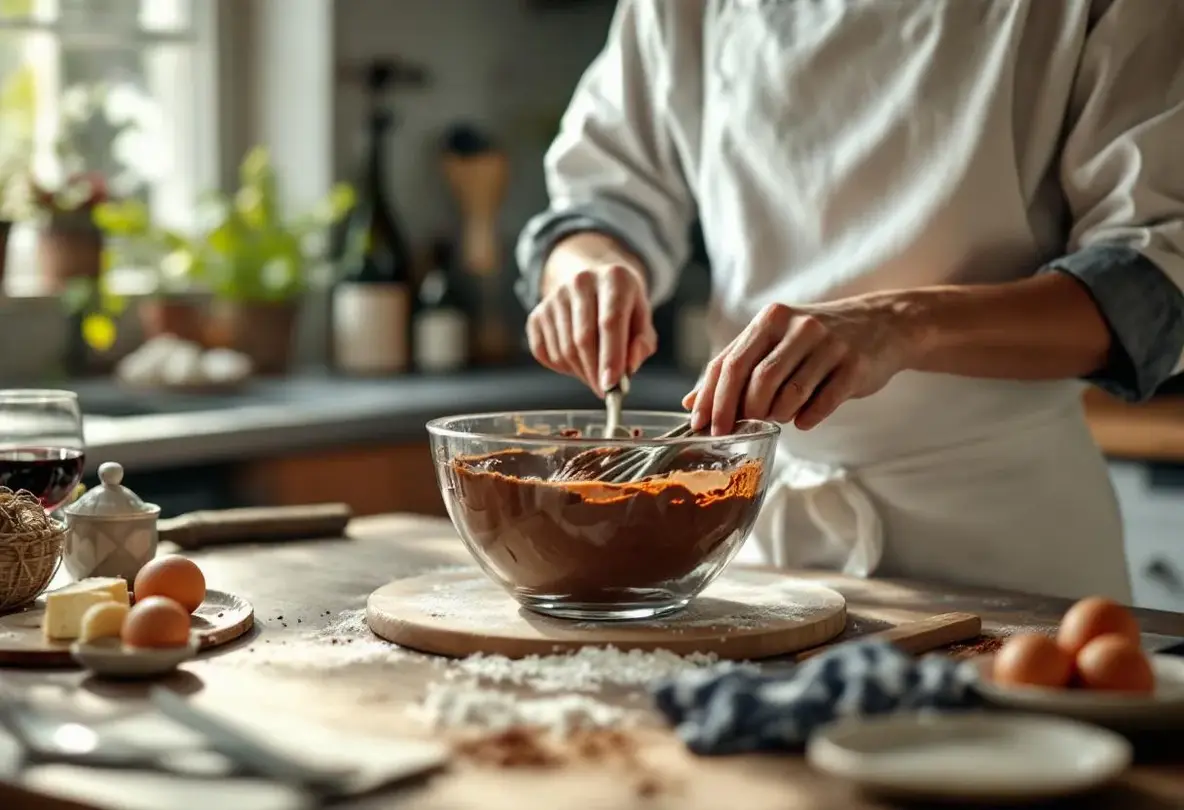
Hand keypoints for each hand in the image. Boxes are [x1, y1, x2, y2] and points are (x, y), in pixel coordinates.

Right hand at [526, 262, 656, 396]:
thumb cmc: (622, 306)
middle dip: (594, 372)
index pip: (610, 321)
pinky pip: (545, 353)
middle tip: (604, 390)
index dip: (610, 356)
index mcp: (615, 278)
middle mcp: (581, 281)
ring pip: (564, 350)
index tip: (611, 384)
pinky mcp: (537, 313)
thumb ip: (642, 344)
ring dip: (580, 372)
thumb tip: (629, 367)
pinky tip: (576, 362)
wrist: (593, 281)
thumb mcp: (642, 319)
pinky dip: (562, 368)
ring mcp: (555, 296)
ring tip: (595, 373)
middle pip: (583, 338)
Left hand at [682, 296, 922, 433]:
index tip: (701, 425)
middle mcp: (799, 327)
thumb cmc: (815, 340)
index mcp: (771, 320)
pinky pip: (823, 402)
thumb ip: (734, 367)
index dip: (711, 397)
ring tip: (776, 417)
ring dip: (776, 415)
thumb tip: (691, 403)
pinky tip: (803, 421)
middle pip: (757, 379)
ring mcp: (830, 345)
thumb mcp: (773, 341)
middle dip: (739, 412)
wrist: (881, 324)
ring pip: (790, 393)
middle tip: (733, 432)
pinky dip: (807, 418)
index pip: (730, 362)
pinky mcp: (855, 366)